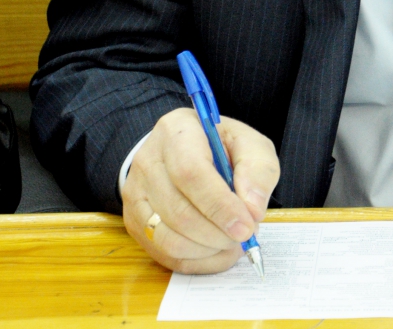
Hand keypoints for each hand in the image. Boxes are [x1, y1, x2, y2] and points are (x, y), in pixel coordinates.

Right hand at [123, 108, 279, 272]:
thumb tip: (252, 210)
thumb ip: (258, 170)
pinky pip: (165, 254)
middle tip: (245, 235)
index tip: (246, 226)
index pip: (190, 173)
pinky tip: (218, 250)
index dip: (220, 205)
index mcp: (176, 132)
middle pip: (179, 211)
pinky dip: (198, 261)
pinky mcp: (134, 222)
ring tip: (233, 240)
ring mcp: (136, 194)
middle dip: (218, 233)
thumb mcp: (249, 144)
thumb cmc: (221, 147)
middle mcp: (148, 161)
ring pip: (169, 239)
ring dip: (209, 249)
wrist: (186, 149)